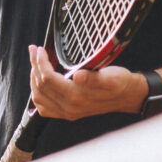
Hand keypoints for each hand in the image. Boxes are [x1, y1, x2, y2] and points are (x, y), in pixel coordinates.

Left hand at [28, 46, 143, 119]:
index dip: (40, 62)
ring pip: (39, 97)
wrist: (128, 96)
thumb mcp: (111, 77)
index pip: (48, 79)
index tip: (40, 49)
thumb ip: (94, 78)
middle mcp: (70, 108)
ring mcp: (67, 112)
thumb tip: (78, 76)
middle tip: (34, 51)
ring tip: (35, 64)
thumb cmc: (120, 83)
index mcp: (77, 97)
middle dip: (35, 66)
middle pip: (41, 86)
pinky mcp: (67, 113)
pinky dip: (38, 93)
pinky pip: (44, 107)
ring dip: (33, 79)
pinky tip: (40, 82)